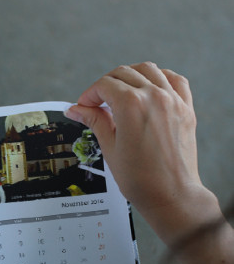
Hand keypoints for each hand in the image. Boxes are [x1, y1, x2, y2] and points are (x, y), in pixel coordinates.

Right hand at [65, 62, 207, 225]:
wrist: (171, 194)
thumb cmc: (141, 178)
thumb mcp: (110, 147)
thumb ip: (95, 121)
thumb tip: (77, 109)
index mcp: (132, 105)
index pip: (105, 85)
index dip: (89, 94)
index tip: (84, 106)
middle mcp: (155, 97)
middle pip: (124, 73)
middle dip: (105, 84)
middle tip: (97, 102)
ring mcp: (173, 100)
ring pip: (149, 69)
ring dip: (130, 76)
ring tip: (120, 92)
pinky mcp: (186, 108)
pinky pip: (175, 80)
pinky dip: (160, 77)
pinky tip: (149, 87)